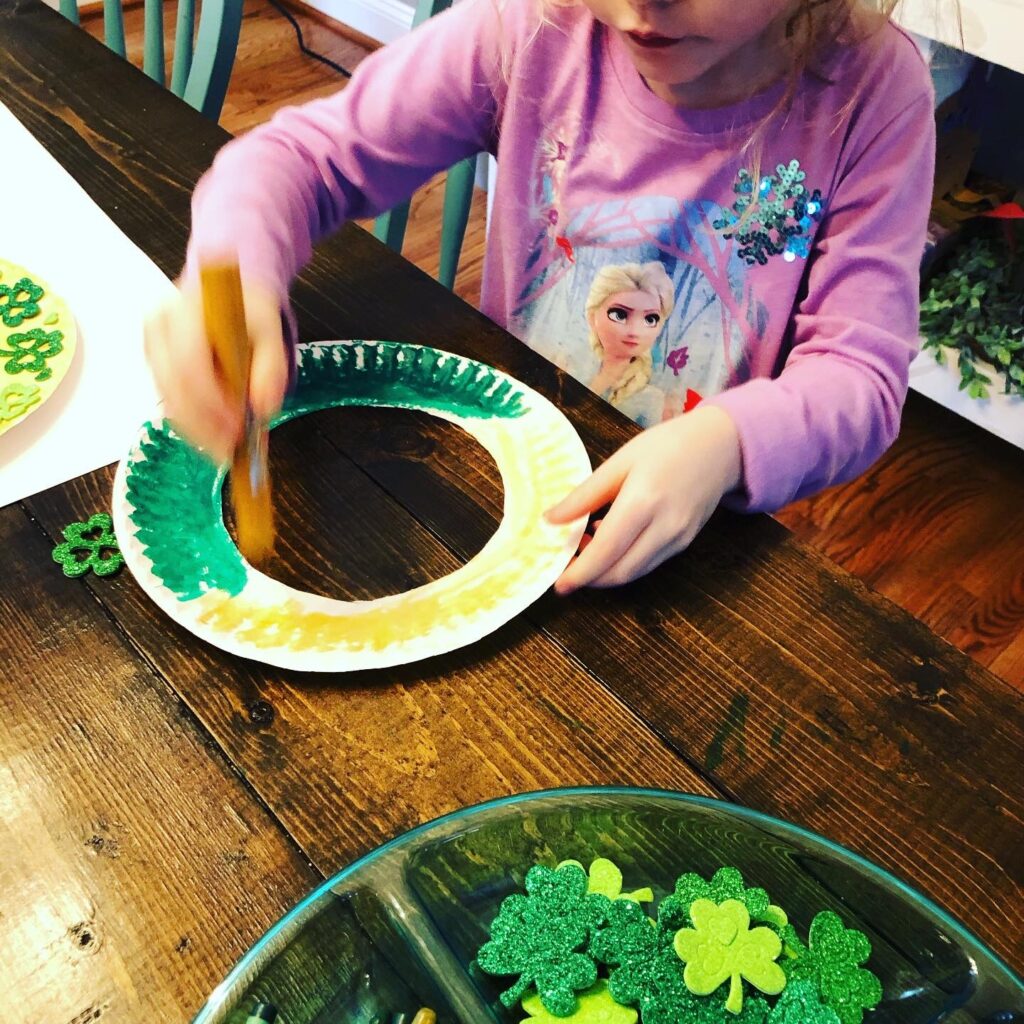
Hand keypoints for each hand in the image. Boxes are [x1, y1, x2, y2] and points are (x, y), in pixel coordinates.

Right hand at [144, 279, 288, 462]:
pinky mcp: (153, 362)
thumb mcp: (272, 333)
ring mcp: (151, 344)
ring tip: (224, 448)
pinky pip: (167, 399)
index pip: (189, 362)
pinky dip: (190, 422)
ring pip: (166, 398)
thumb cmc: (249, 312)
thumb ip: (272, 370)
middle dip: (203, 424)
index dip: (211, 401)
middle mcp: (160, 325)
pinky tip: (212, 435)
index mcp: (188, 309)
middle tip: (230, 449)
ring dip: (196, 430)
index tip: (236, 427)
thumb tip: (262, 410)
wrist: (227, 293)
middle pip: (173, 386)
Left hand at [545, 405, 741, 592]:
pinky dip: (624, 562)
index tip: (557, 582)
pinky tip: (610, 539)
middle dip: (589, 578)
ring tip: (584, 546)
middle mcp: (664, 527)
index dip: (579, 573)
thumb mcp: (619, 462)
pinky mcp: (684, 543)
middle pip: (620, 572)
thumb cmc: (667, 446)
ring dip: (605, 572)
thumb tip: (550, 520)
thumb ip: (584, 495)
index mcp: (643, 502)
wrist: (720, 447)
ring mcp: (678, 539)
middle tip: (565, 564)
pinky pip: (648, 563)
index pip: (605, 551)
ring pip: (634, 573)